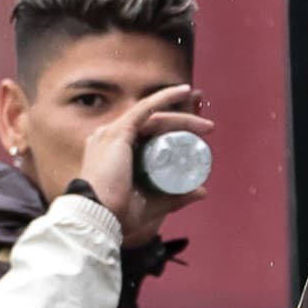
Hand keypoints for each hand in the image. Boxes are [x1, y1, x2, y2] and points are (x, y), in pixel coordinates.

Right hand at [78, 84, 213, 246]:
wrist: (100, 215)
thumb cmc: (119, 214)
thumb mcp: (154, 203)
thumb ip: (175, 198)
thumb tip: (203, 191)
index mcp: (111, 154)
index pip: (146, 134)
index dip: (172, 131)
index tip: (196, 136)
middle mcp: (108, 139)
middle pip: (152, 124)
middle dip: (183, 122)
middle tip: (207, 129)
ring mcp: (111, 134)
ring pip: (153, 117)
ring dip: (182, 118)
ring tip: (206, 127)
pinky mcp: (118, 132)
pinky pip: (145, 108)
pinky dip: (164, 98)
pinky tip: (183, 91)